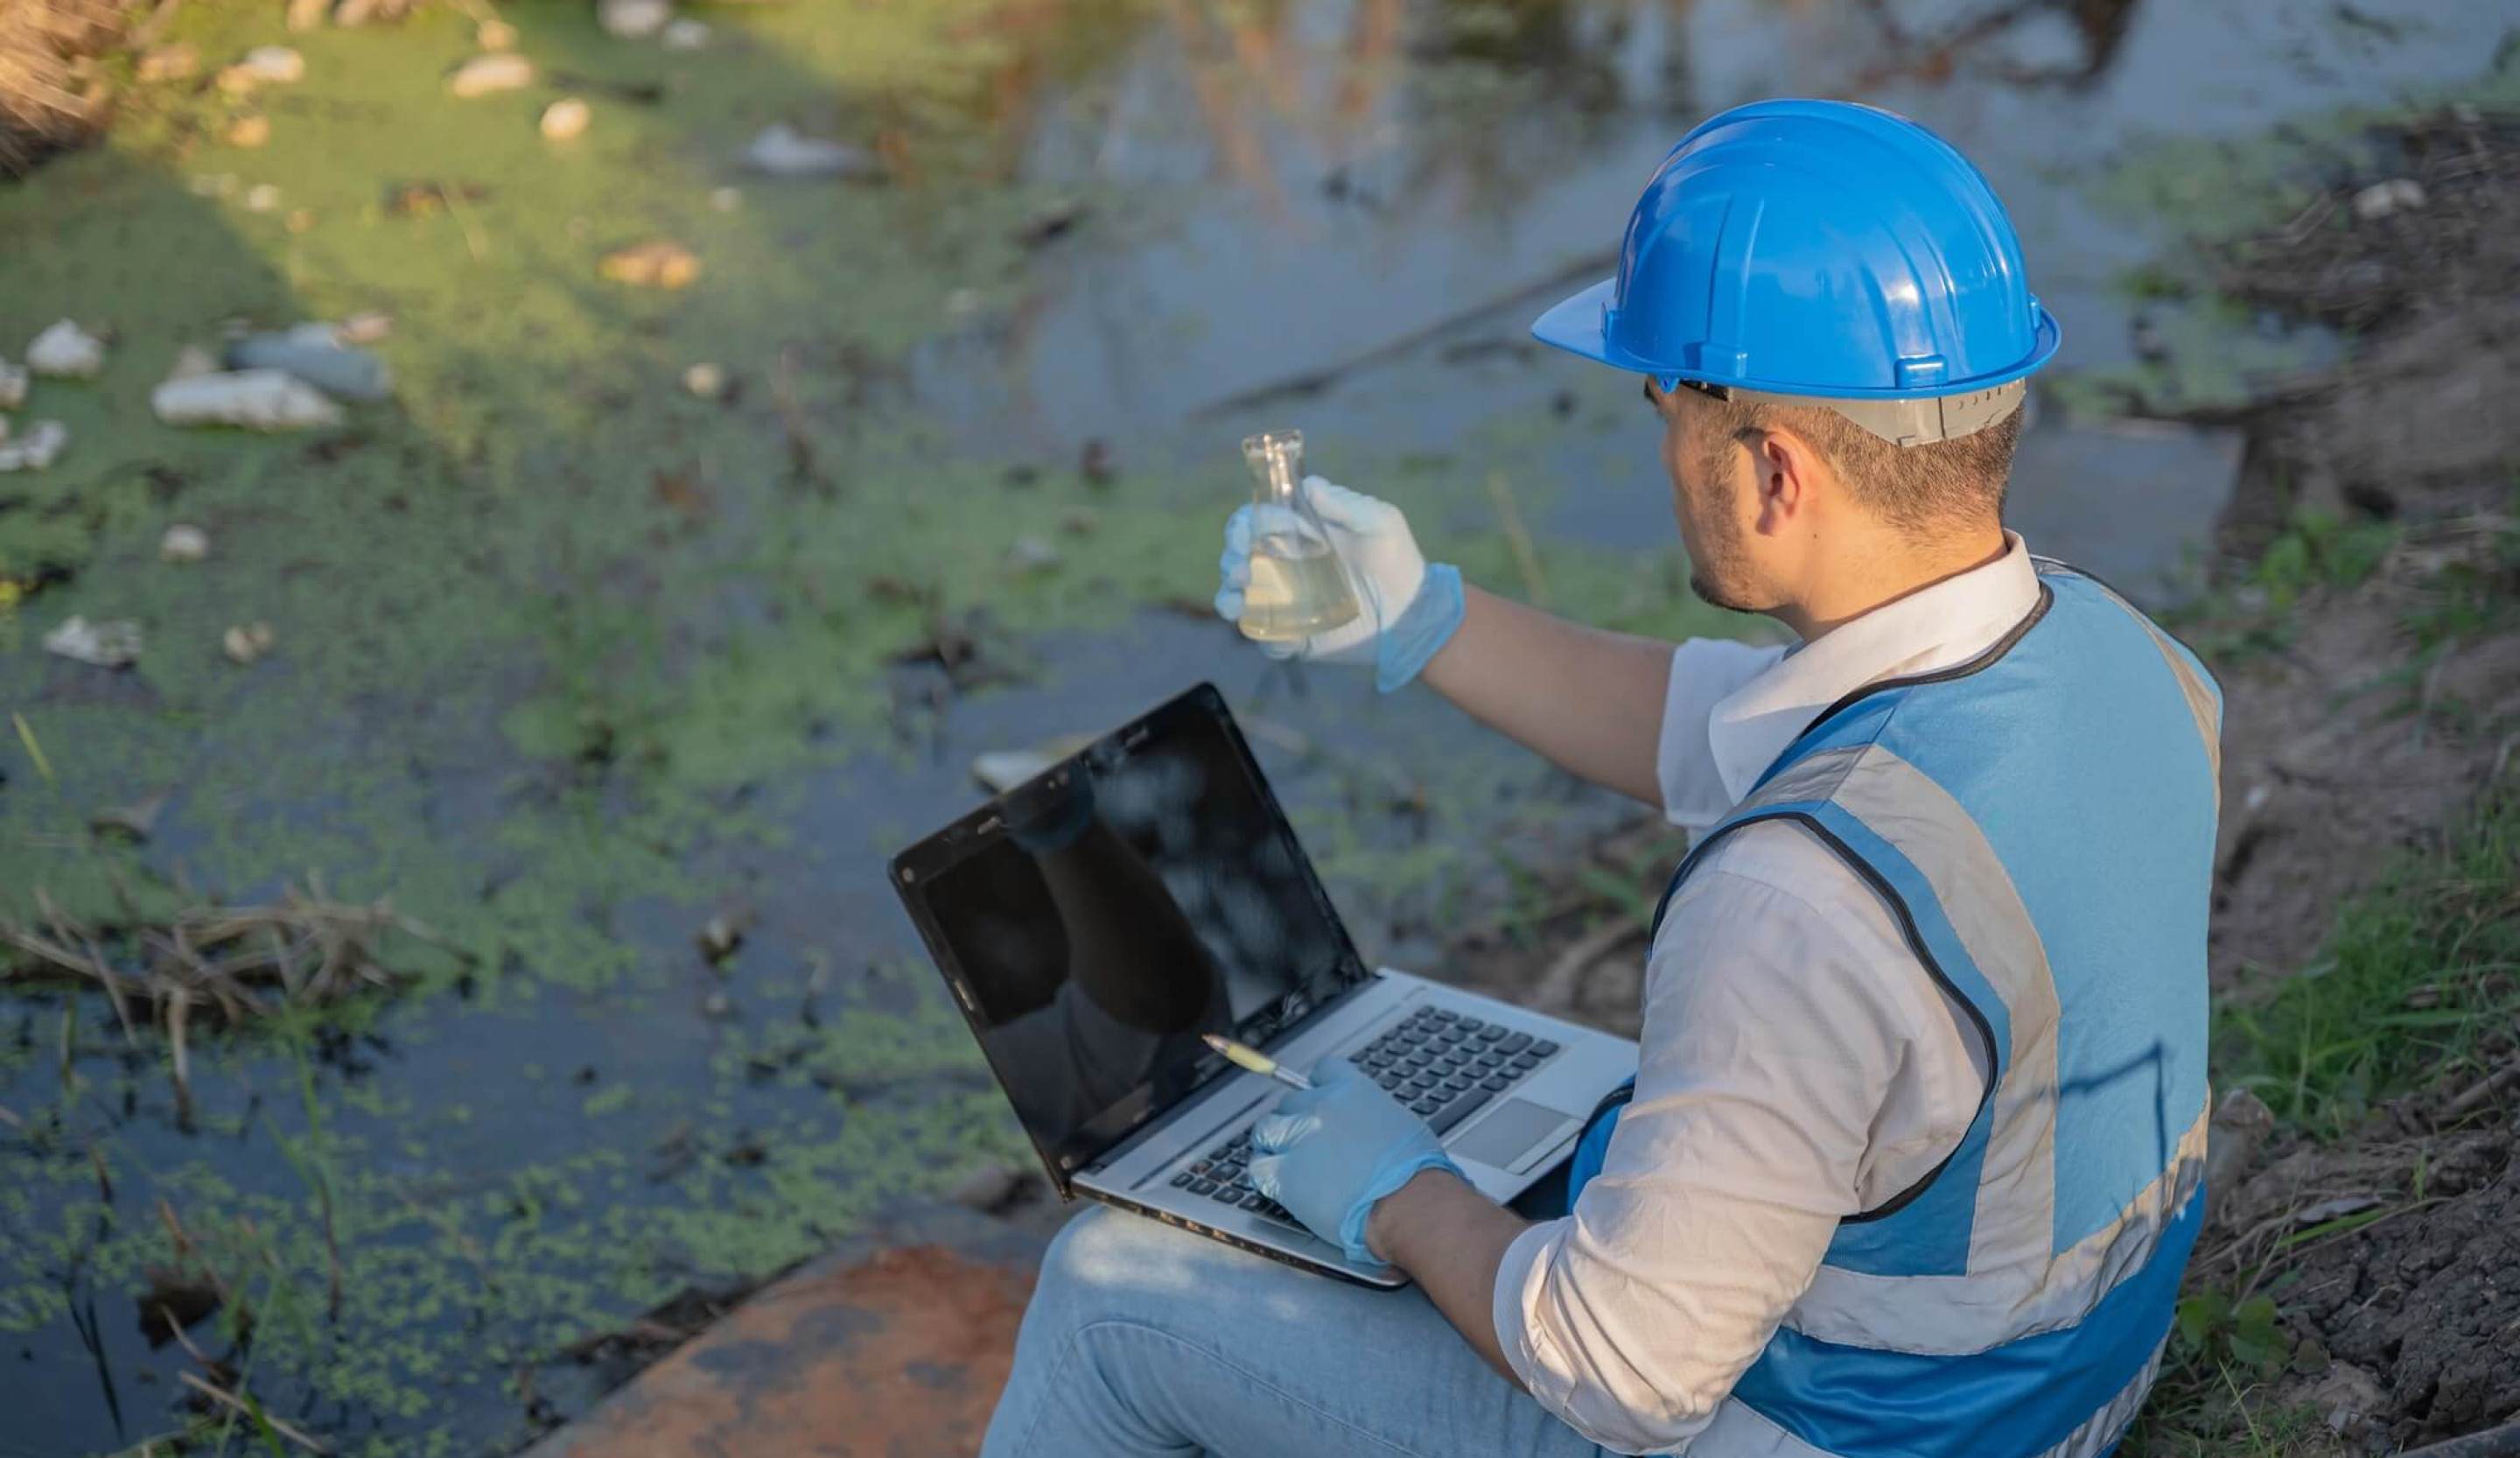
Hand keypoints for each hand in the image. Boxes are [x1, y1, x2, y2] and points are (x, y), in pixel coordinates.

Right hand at [1213, 478, 1466, 692]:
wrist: (1415, 615)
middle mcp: (1286, 568)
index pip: (1256, 523)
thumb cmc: (1399, 562)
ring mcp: (1288, 603)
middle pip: (1239, 559)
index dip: (1243, 524)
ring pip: (1240, 599)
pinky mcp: (1296, 637)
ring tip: (1236, 600)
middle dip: (1231, 560)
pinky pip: (1266, 638)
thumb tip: (1309, 486)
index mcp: (1299, 535)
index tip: (1246, 531)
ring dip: (1229, 597)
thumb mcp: (1380, 522)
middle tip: (1241, 568)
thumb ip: (1346, 503)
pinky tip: (1262, 628)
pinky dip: (1259, 633)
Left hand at [1248, 1059, 1460, 1264]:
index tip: (1317, 1102)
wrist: (1409, 1203)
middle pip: (1290, 1103)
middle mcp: (1321, 1107)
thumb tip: (1364, 1122)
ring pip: (1266, 1130)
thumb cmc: (1415, 1172)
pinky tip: (1275, 1183)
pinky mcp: (1286, 1174)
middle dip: (1295, 1121)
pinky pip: (1259, 1167)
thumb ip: (1371, 1114)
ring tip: (1281, 1160)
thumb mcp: (1400, 1123)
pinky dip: (1264, 1175)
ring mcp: (1300, 1138)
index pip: (1322, 1071)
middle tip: (1303, 1142)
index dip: (1317, 1089)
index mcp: (1352, 1090)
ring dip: (1272, 1143)